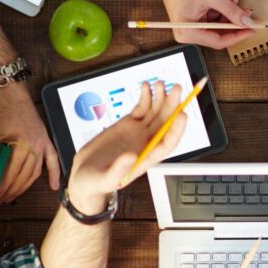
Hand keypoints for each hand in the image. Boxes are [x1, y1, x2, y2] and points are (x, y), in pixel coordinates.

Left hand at [0, 82, 59, 203]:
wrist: (9, 86)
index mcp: (21, 142)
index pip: (11, 173)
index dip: (0, 187)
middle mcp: (36, 144)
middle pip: (24, 175)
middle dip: (10, 190)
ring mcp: (42, 142)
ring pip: (35, 171)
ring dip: (25, 186)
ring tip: (12, 196)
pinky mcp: (45, 138)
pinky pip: (52, 159)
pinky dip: (54, 173)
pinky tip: (52, 186)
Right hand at [67, 80, 185, 208]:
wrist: (85, 175)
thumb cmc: (97, 182)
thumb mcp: (105, 180)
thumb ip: (118, 170)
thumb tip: (130, 157)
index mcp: (147, 158)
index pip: (168, 143)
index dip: (177, 129)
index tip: (181, 115)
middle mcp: (147, 143)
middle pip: (166, 123)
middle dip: (173, 106)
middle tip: (177, 90)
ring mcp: (139, 132)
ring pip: (156, 112)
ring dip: (161, 97)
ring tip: (161, 84)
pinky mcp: (128, 124)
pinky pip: (141, 108)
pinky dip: (146, 97)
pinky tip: (147, 87)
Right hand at [143, 0, 256, 48]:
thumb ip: (231, 10)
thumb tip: (248, 22)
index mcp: (189, 33)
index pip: (219, 41)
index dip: (238, 35)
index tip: (251, 28)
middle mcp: (188, 34)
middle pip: (219, 33)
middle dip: (234, 20)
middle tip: (247, 11)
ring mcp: (191, 27)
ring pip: (218, 23)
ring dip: (228, 9)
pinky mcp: (193, 19)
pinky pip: (212, 16)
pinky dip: (221, 6)